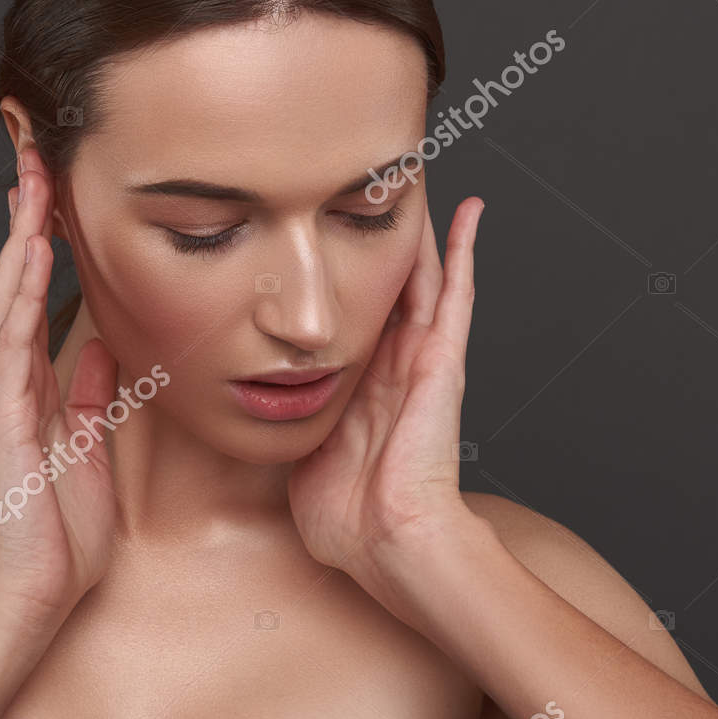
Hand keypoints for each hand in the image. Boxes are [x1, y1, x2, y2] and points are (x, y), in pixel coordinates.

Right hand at [0, 147, 119, 631]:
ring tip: (32, 185)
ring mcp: (1, 396)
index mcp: (36, 389)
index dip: (46, 245)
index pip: (38, 300)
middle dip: (27, 223)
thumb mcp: (89, 449)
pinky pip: (10, 343)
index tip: (56, 195)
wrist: (34, 594)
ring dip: (20, 241)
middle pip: (16, 285)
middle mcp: (12, 382)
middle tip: (35, 161)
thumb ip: (92, 399)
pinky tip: (28, 253)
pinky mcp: (0, 418)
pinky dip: (19, 294)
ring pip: (7, 300)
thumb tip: (105, 351)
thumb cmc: (59, 533)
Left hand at [288, 194, 483, 579]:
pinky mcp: (444, 359)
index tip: (329, 230)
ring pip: (422, 275)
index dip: (345, 271)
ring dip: (421, 228)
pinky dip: (465, 251)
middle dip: (380, 236)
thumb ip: (285, 422)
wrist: (385, 541)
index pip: (355, 311)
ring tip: (417, 177)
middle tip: (374, 183)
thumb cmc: (345, 516)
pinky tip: (470, 210)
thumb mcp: (301, 452)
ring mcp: (424, 358)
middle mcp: (396, 364)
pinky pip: (456, 294)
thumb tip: (247, 403)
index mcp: (364, 383)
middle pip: (391, 282)